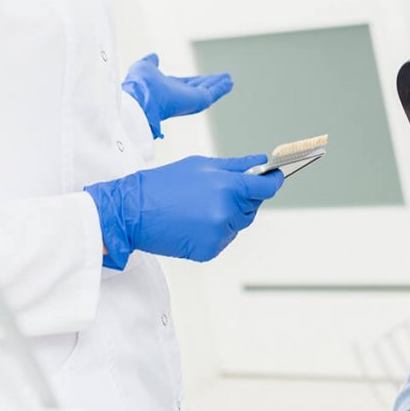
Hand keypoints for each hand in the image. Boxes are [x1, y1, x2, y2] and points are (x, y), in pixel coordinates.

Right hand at [84, 155, 283, 267]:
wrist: (132, 212)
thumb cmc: (164, 184)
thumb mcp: (201, 165)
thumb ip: (236, 165)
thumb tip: (262, 160)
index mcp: (228, 186)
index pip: (266, 186)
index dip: (274, 181)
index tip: (276, 177)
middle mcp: (227, 211)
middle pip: (253, 206)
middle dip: (243, 198)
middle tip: (219, 191)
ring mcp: (219, 233)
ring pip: (239, 224)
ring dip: (229, 215)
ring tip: (200, 206)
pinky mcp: (210, 250)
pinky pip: (224, 239)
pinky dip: (215, 231)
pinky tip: (194, 222)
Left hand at [122, 53, 232, 138]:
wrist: (141, 98)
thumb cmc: (140, 85)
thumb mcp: (145, 67)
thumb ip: (150, 62)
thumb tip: (154, 56)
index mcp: (168, 89)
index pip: (186, 84)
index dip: (197, 80)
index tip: (205, 77)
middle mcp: (180, 96)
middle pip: (200, 88)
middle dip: (211, 83)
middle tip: (223, 78)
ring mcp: (190, 99)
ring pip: (208, 91)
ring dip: (219, 86)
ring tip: (230, 80)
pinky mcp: (199, 100)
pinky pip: (213, 93)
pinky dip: (221, 88)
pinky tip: (229, 82)